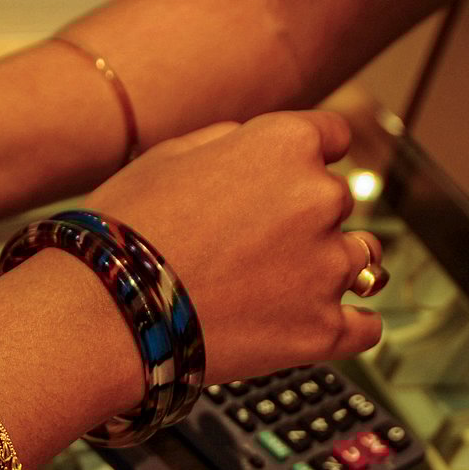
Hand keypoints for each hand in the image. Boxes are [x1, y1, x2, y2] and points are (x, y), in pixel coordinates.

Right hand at [87, 110, 382, 383]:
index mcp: (285, 145)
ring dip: (326, 269)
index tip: (289, 182)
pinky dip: (346, 326)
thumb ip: (227, 141)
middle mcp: (319, 200)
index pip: (331, 137)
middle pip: (338, 202)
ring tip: (272, 288)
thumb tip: (253, 144)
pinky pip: (366, 327)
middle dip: (305, 220)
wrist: (102, 315)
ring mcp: (325, 270)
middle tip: (252, 246)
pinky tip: (314, 323)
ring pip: (360, 261)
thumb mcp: (163, 158)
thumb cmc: (121, 234)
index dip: (306, 160)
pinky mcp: (322, 332)